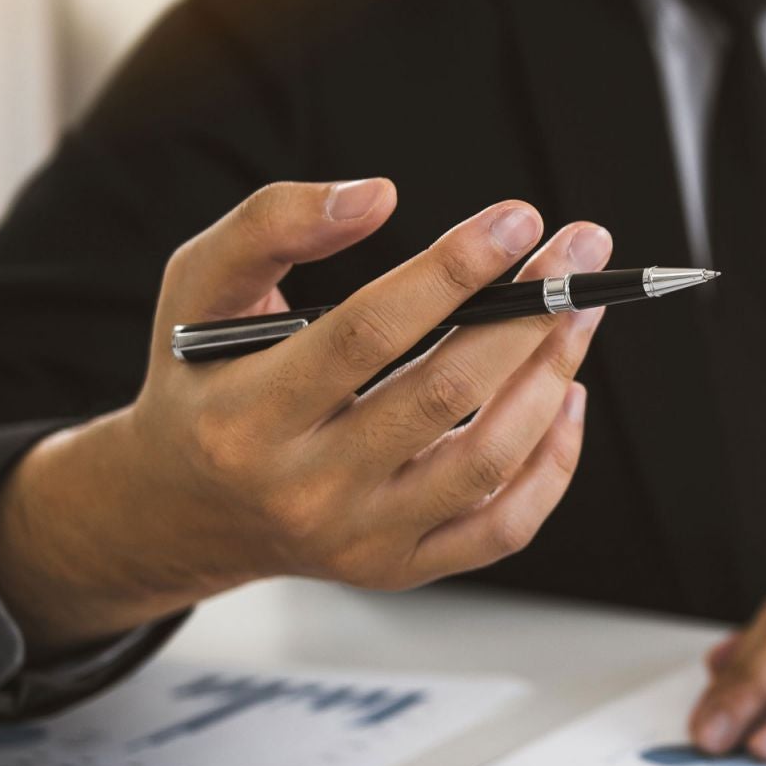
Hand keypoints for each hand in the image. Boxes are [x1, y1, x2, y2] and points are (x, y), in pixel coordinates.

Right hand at [0, 179, 605, 645]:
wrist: (184, 510)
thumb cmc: (203, 379)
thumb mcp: (200, 287)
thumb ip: (273, 225)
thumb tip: (380, 196)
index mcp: (248, 413)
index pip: (368, 332)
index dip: (452, 270)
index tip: (517, 217)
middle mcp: (305, 488)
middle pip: (444, 396)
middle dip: (528, 314)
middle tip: (580, 250)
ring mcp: (358, 539)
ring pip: (486, 463)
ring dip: (550, 378)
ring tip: (581, 313)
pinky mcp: (400, 569)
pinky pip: (503, 528)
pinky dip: (553, 462)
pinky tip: (567, 395)